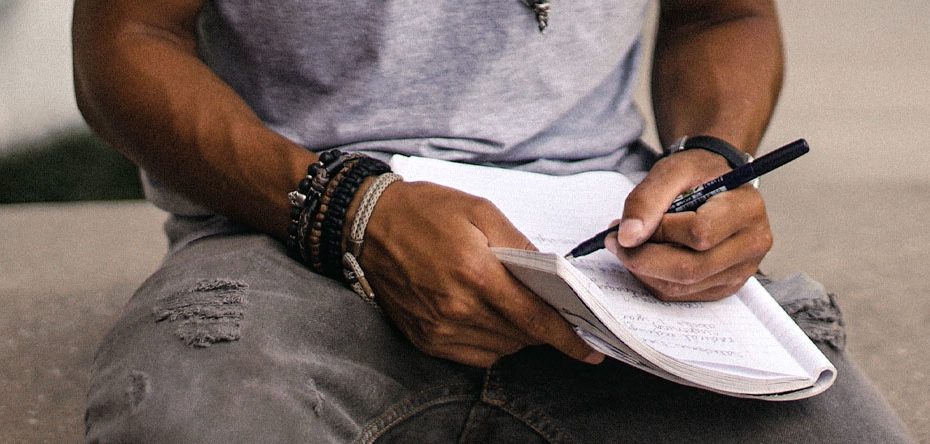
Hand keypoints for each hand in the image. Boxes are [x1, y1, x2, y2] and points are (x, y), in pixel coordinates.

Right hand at [359, 181, 602, 366]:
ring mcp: (439, 328)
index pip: (534, 318)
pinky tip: (487, 316)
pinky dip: (491, 342)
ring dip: (517, 333)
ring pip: (501, 348)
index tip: (591, 349)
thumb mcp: (479, 211)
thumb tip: (551, 275)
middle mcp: (458, 308)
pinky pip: (474, 354)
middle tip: (553, 309)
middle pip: (521, 336)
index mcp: (476, 273)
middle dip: (543, 327)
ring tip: (513, 304)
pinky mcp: (424, 338)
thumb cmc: (425, 210)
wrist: (366, 224)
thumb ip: (519, 244)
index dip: (567, 337)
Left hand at [605, 149, 772, 301]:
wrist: (717, 183)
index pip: (699, 233)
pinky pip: (682, 294)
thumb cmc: (698, 175)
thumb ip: (646, 199)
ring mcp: (741, 270)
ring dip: (645, 270)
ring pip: (683, 286)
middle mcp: (752, 244)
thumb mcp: (671, 170)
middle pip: (691, 268)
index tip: (625, 227)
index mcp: (747, 209)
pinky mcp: (726, 286)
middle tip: (617, 243)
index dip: (658, 232)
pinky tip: (647, 258)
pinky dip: (654, 279)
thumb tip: (627, 236)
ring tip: (630, 247)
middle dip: (643, 258)